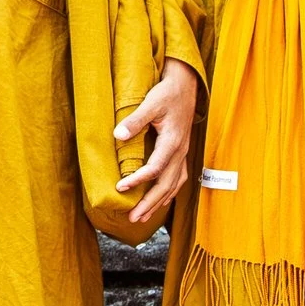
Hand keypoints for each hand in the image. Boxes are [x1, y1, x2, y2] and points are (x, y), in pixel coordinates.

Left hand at [112, 58, 199, 226]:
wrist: (187, 86)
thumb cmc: (168, 93)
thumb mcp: (151, 103)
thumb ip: (135, 120)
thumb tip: (118, 135)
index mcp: (173, 142)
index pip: (155, 168)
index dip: (137, 180)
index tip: (120, 187)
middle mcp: (180, 152)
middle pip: (166, 185)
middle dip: (150, 204)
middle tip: (132, 219)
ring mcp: (183, 154)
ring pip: (173, 186)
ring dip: (159, 204)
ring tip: (143, 218)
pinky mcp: (182, 153)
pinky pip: (178, 180)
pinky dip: (168, 194)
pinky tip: (160, 202)